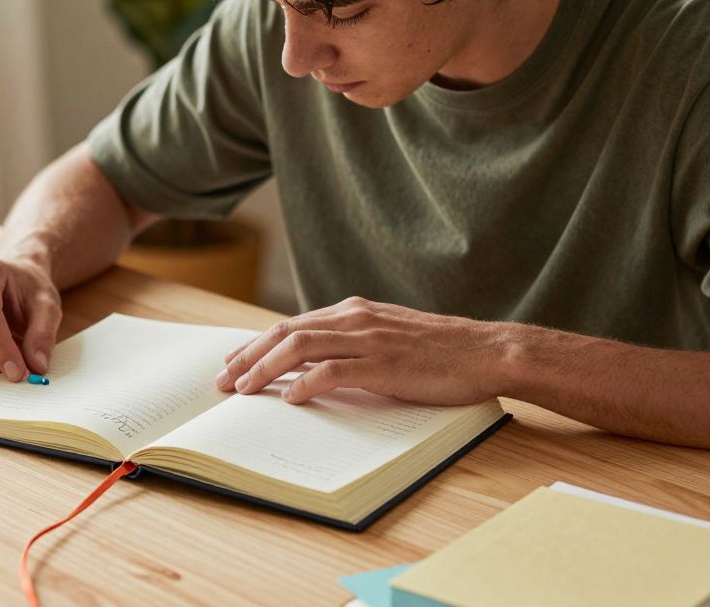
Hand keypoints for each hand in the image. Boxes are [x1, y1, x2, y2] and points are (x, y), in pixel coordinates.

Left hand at [214, 296, 511, 405]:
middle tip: (222, 382)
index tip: (233, 362)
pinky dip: (305, 383)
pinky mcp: (383, 363)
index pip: (292, 325)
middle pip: (286, 333)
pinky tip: (289, 398)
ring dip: (265, 369)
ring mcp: (368, 339)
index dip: (257, 344)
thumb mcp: (387, 337)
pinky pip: (333, 371)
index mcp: (354, 311)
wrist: (487, 351)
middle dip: (248, 357)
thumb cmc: (441, 351)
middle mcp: (355, 318)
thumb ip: (351, 344)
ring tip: (244, 390)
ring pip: (300, 348)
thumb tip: (314, 366)